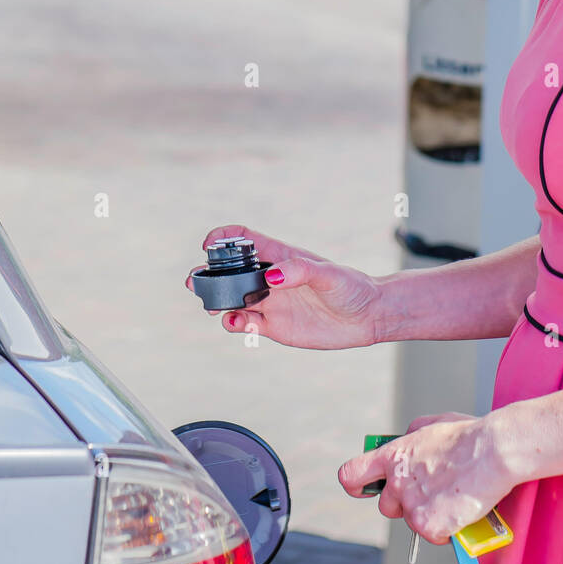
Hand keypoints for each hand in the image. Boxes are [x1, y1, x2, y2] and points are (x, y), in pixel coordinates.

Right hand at [185, 227, 381, 350]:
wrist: (366, 316)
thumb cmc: (351, 287)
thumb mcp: (329, 276)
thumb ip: (301, 272)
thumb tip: (272, 277)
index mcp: (282, 257)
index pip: (246, 239)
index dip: (224, 237)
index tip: (208, 245)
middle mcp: (271, 278)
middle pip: (231, 272)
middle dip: (210, 274)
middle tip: (196, 282)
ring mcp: (271, 302)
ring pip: (233, 299)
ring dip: (217, 300)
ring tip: (212, 306)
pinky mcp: (274, 326)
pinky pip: (246, 324)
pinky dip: (235, 324)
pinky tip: (236, 324)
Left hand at [338, 413, 513, 543]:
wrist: (493, 451)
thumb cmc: (470, 435)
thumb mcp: (433, 424)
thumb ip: (412, 436)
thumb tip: (406, 442)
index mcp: (394, 455)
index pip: (353, 474)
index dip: (355, 485)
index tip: (361, 489)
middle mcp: (397, 482)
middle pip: (386, 506)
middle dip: (404, 504)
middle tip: (431, 495)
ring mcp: (411, 506)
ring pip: (412, 522)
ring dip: (429, 517)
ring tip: (453, 499)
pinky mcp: (428, 526)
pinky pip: (433, 536)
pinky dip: (447, 530)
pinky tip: (460, 513)